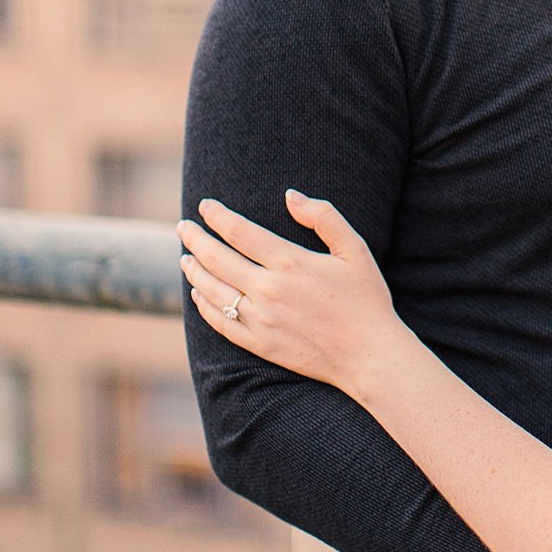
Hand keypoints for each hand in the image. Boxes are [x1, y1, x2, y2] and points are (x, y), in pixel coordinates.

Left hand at [179, 193, 400, 400]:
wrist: (368, 355)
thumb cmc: (365, 298)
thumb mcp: (355, 249)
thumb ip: (324, 216)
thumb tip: (290, 195)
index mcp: (290, 262)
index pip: (240, 232)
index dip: (217, 216)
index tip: (204, 205)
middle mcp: (269, 291)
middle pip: (217, 259)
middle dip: (195, 239)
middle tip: (182, 227)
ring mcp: (261, 320)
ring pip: (213, 291)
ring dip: (194, 271)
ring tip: (185, 257)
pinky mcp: (259, 344)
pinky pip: (221, 323)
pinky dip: (204, 305)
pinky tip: (198, 294)